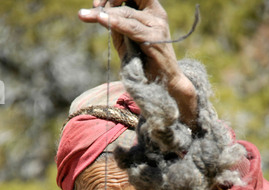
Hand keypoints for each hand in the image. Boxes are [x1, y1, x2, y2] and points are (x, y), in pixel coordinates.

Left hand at [78, 0, 197, 127]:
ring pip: (127, 13)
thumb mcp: (127, 42)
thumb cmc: (145, 65)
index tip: (95, 4)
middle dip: (105, 5)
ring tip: (86, 15)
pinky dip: (116, 23)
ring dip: (105, 14)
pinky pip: (131, 27)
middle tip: (85, 13)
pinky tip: (102, 19)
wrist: (165, 85)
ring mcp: (157, 26)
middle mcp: (156, 15)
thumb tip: (100, 13)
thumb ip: (117, 27)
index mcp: (151, 12)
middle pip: (126, 2)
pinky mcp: (154, 39)